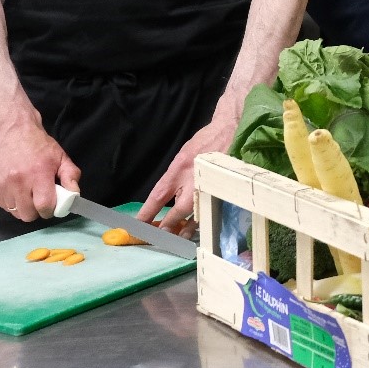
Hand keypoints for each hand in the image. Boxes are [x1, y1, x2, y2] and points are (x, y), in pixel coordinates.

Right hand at [0, 113, 80, 221]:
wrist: (12, 132)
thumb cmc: (39, 145)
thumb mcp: (61, 157)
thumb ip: (70, 176)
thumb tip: (74, 195)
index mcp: (38, 174)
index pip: (44, 206)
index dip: (50, 210)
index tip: (52, 205)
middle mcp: (18, 182)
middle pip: (28, 215)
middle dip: (36, 211)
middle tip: (39, 200)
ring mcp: (2, 186)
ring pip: (14, 212)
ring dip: (23, 207)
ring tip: (27, 193)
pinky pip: (3, 206)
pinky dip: (11, 202)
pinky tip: (16, 189)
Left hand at [137, 119, 232, 235]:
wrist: (230, 129)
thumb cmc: (204, 143)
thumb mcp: (182, 157)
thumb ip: (174, 179)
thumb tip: (164, 201)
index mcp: (178, 168)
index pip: (159, 196)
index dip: (147, 213)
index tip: (138, 227)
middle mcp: (193, 178)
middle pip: (179, 211)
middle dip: (169, 226)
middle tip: (161, 237)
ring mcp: (210, 184)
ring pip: (197, 214)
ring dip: (187, 228)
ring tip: (179, 238)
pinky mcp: (224, 187)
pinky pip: (211, 208)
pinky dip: (203, 219)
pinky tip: (199, 226)